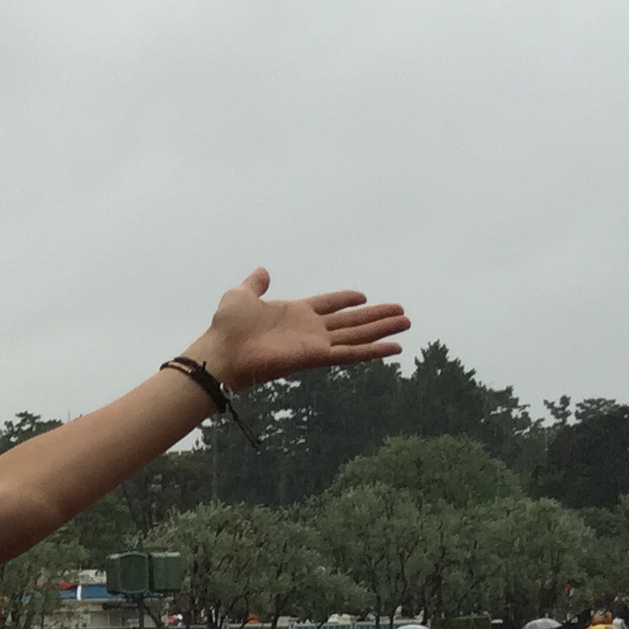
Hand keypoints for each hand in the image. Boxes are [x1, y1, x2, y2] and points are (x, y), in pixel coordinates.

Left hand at [186, 270, 408, 391]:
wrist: (222, 351)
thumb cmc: (227, 328)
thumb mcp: (240, 295)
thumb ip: (255, 284)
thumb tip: (262, 270)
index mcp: (294, 312)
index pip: (328, 304)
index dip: (345, 300)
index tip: (363, 296)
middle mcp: (309, 329)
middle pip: (351, 321)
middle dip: (375, 317)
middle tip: (402, 312)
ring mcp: (315, 343)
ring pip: (357, 336)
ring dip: (382, 330)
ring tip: (407, 323)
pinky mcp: (316, 357)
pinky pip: (350, 354)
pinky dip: (373, 351)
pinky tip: (394, 348)